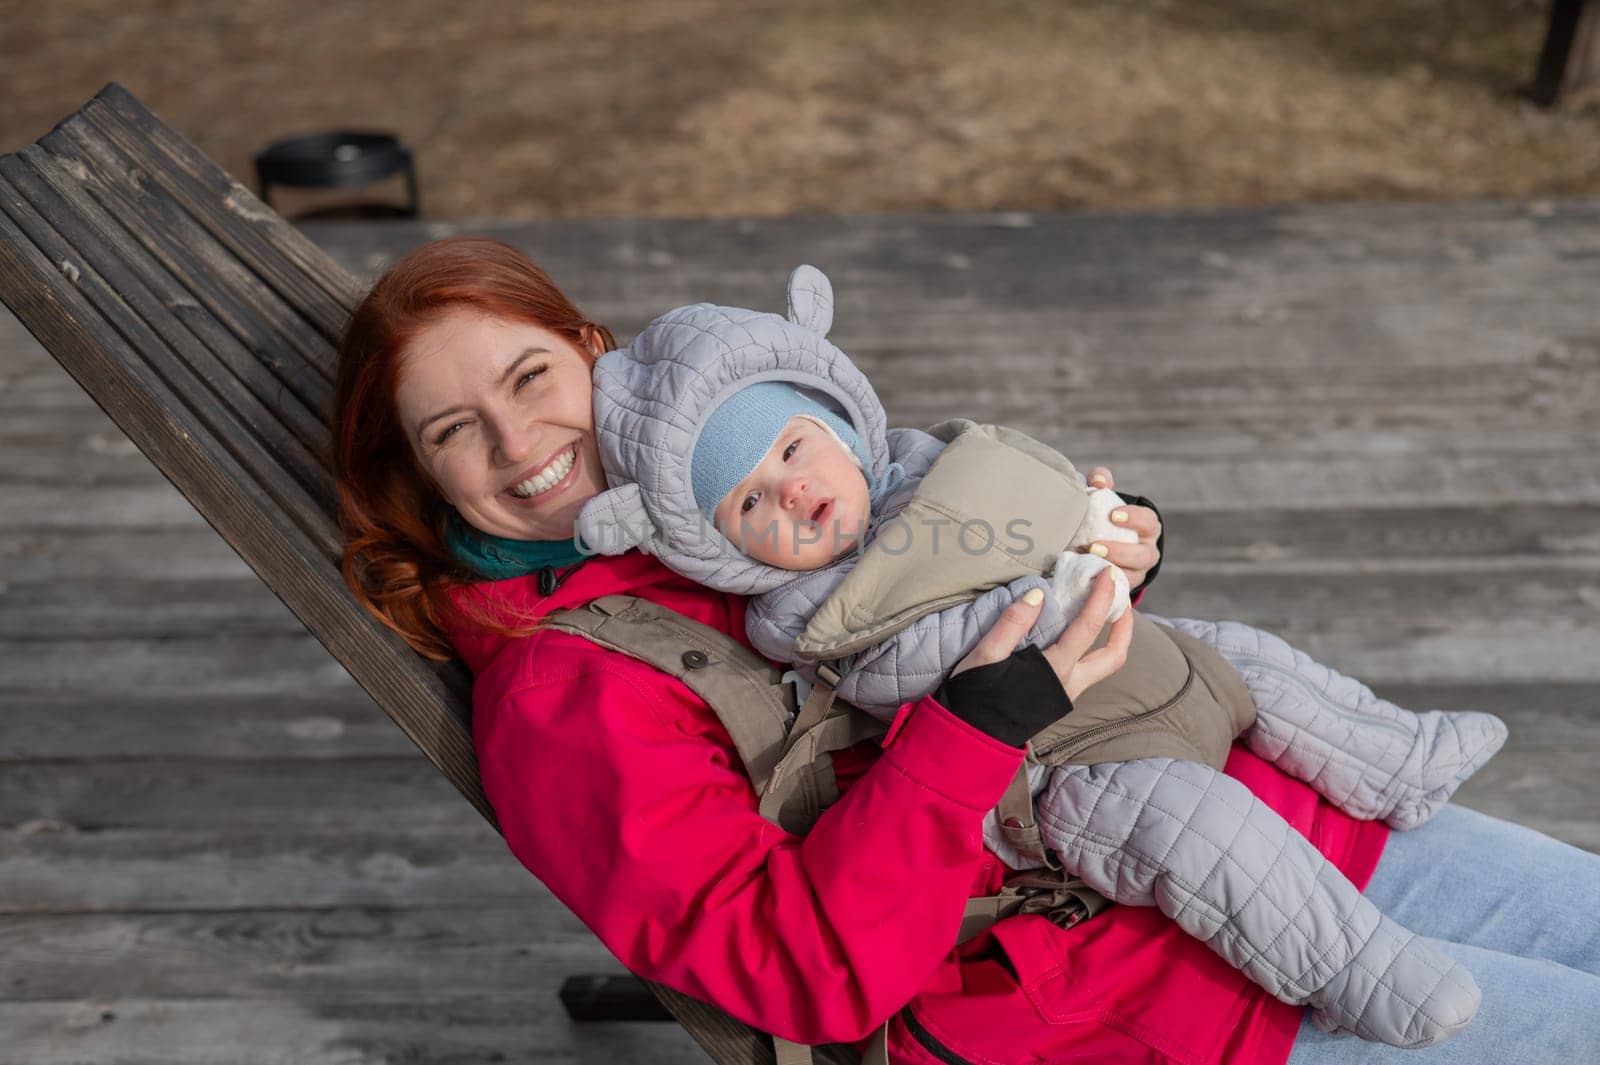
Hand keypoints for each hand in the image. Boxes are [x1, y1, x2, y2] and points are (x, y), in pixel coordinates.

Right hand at [953, 571, 1132, 701]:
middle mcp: (1070, 685)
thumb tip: (1037, 595)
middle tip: (1119, 598)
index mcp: (1054, 670)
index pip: (1088, 628)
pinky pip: (1089, 671)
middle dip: (1125, 626)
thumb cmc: (975, 697)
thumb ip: (1012, 624)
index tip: (1107, 573)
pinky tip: (1079, 634)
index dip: (1101, 597)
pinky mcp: (1059, 699)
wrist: (972, 738)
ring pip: (1105, 667)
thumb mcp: (985, 656)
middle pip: (1114, 656)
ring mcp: (1067, 695)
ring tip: (1104, 613)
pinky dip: (1094, 648)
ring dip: (1113, 639)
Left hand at [1083, 466, 1160, 589]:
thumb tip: (1099, 482)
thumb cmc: (1104, 515)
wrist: (1100, 543)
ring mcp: (1137, 572)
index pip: (1148, 522)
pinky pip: (1118, 590)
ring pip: (1133, 576)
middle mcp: (1147, 551)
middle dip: (1121, 552)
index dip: (1134, 518)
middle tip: (1094, 546)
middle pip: (1144, 555)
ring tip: (1088, 563)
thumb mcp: (1103, 497)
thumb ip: (1101, 482)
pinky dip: (1103, 584)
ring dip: (1111, 570)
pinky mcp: (1123, 587)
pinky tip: (1086, 577)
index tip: (1113, 515)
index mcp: (1147, 527)